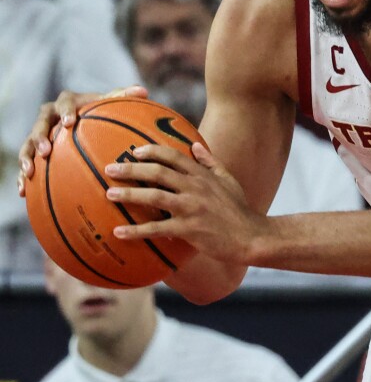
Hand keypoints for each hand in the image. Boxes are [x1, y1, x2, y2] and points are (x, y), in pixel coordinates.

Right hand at [18, 85, 147, 194]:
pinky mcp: (33, 152)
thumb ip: (124, 96)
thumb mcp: (110, 102)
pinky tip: (23, 191)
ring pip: (27, 145)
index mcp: (67, 101)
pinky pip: (25, 163)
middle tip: (47, 150)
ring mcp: (39, 134)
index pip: (64, 102)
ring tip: (30, 173)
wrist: (81, 121)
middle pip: (39, 124)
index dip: (65, 110)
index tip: (69, 122)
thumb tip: (143, 90)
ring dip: (27, 158)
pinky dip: (22, 177)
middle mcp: (49, 116)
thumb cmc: (99, 110)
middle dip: (40, 136)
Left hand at [103, 142, 263, 264]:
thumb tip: (195, 145)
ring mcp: (191, 208)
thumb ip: (210, 162)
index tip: (135, 151)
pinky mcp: (189, 229)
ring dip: (129, 195)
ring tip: (109, 194)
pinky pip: (157, 229)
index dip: (153, 152)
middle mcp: (195, 187)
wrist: (250, 236)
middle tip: (110, 168)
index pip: (174, 157)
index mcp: (203, 175)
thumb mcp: (228, 179)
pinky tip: (119, 232)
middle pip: (158, 173)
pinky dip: (136, 230)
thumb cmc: (239, 209)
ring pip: (154, 197)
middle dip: (132, 169)